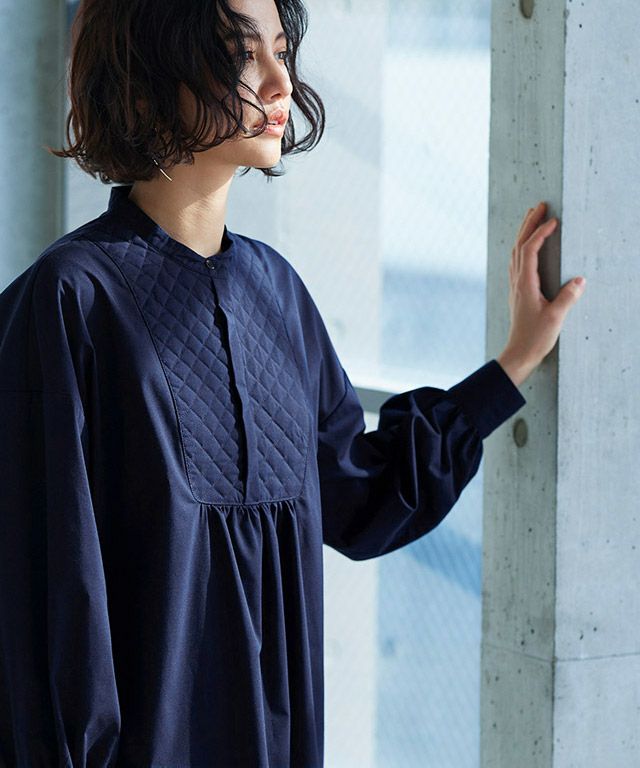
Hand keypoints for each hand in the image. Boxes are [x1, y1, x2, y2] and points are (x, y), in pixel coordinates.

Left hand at [497, 202, 586, 386]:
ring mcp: (515, 286)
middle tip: (540, 206)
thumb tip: (580, 279)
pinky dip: (522, 247)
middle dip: (529, 224)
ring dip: (524, 233)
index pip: (530, 251)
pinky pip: (517, 262)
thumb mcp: (556, 318)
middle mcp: (517, 282)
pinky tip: (527, 247)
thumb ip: (568, 298)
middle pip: (519, 245)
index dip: (540, 233)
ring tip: (533, 217)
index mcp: (526, 284)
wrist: (519, 354)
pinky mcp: (517, 292)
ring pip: (516, 252)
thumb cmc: (535, 338)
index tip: (553, 220)